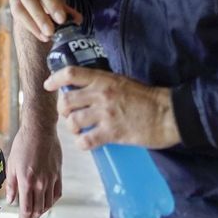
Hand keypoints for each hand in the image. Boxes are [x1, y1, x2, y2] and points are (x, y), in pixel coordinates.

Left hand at [2, 120, 61, 217]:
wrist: (40, 130)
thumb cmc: (23, 144)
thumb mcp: (11, 164)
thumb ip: (11, 185)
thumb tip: (10, 200)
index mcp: (26, 181)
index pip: (27, 208)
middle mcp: (40, 183)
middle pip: (38, 209)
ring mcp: (51, 179)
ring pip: (48, 204)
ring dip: (42, 212)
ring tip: (36, 215)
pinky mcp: (58, 175)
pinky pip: (57, 194)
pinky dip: (52, 202)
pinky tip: (47, 203)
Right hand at [10, 0, 79, 42]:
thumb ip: (65, 6)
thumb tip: (77, 19)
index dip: (52, 4)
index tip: (61, 19)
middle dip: (40, 17)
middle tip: (51, 31)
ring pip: (19, 9)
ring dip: (33, 25)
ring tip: (46, 36)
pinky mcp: (12, 5)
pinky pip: (18, 18)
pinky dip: (31, 28)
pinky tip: (42, 36)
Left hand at [44, 66, 180, 150]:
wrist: (169, 114)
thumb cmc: (148, 97)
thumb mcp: (122, 81)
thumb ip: (102, 83)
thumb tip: (84, 89)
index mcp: (103, 79)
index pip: (70, 74)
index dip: (54, 79)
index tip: (48, 85)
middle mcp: (101, 94)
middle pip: (66, 101)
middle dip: (63, 110)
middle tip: (68, 115)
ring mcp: (106, 114)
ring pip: (74, 121)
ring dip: (72, 127)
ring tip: (79, 130)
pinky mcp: (113, 133)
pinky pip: (86, 140)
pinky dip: (82, 143)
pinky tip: (86, 142)